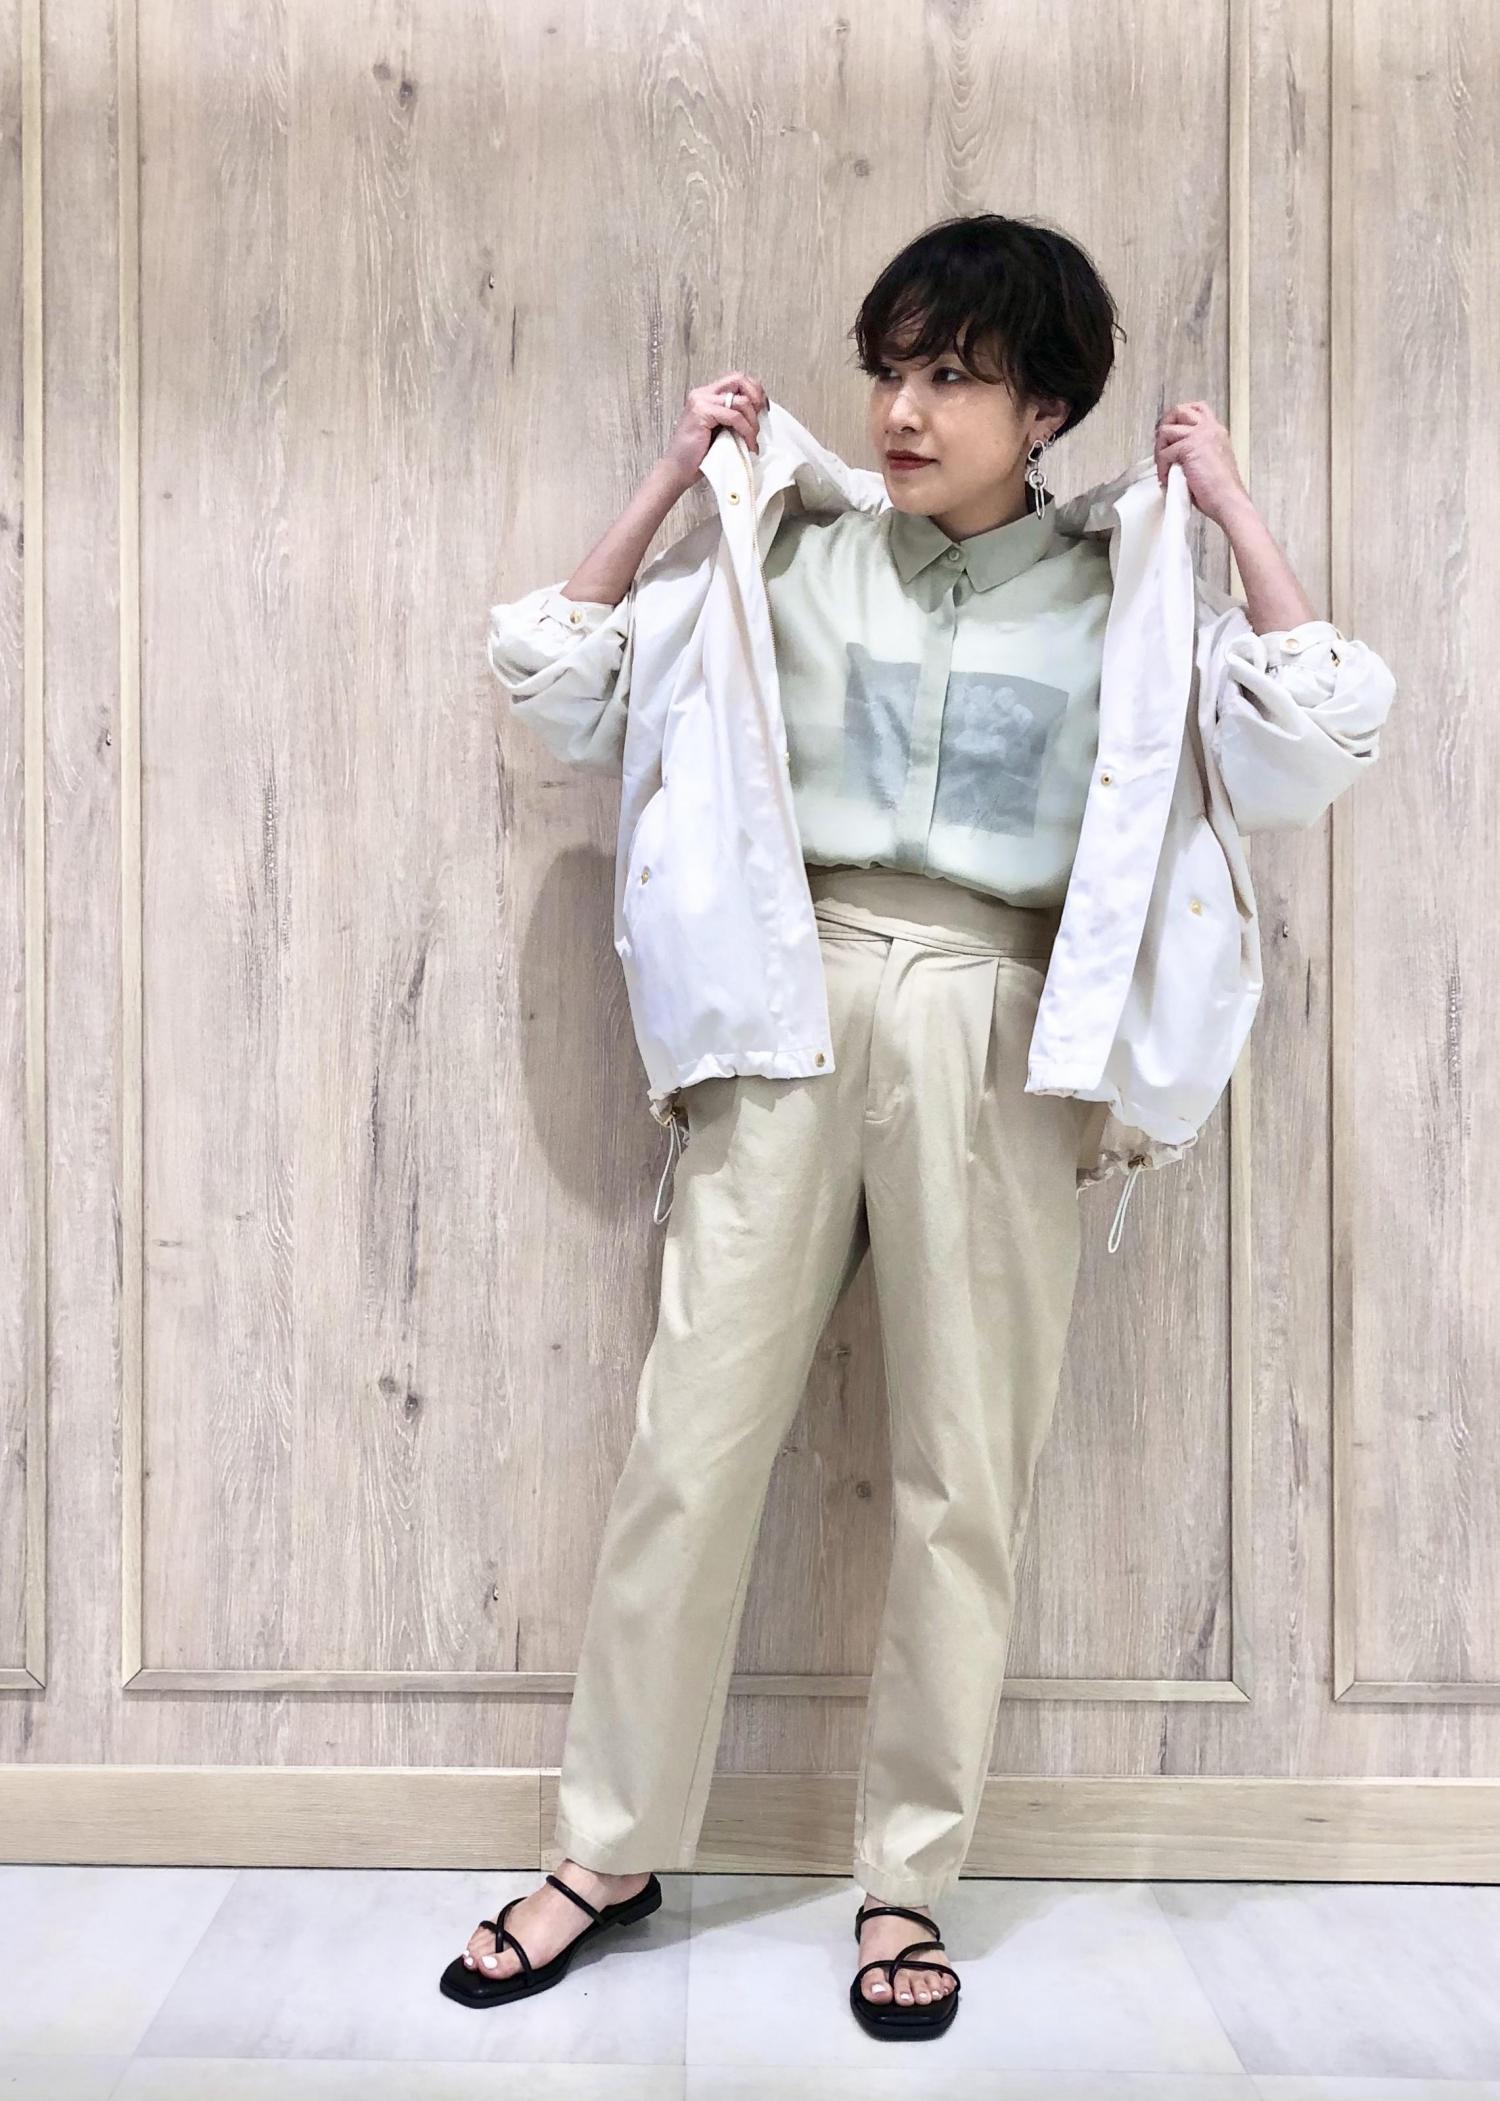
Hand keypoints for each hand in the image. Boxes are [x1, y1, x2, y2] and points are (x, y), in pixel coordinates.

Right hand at [660, 372, 768, 487]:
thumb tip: (759, 410)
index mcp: (706, 395)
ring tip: (751, 440)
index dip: (755, 390)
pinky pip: (734, 417)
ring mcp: (700, 401)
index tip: (763, 409)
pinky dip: (746, 431)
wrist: (678, 470)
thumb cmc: (699, 455)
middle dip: (757, 399)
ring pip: (741, 401)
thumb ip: (734, 416)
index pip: (737, 379)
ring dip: (753, 423)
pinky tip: (747, 444)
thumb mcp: (722, 429)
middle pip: (740, 380)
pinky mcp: (701, 412)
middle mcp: (702, 393)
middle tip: (760, 421)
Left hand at [1154, 402, 1249, 527]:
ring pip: (1166, 430)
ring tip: (1164, 467)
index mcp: (1216, 432)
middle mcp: (1209, 429)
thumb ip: (1195, 452)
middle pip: (1178, 410)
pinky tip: (1167, 478)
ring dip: (1160, 450)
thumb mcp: (1210, 462)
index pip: (1196, 409)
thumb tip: (1175, 457)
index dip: (1178, 418)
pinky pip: (1165, 453)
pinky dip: (1161, 467)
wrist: (1228, 501)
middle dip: (1164, 427)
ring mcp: (1200, 436)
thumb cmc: (1220, 490)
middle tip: (1161, 447)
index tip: (1170, 435)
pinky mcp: (1189, 447)